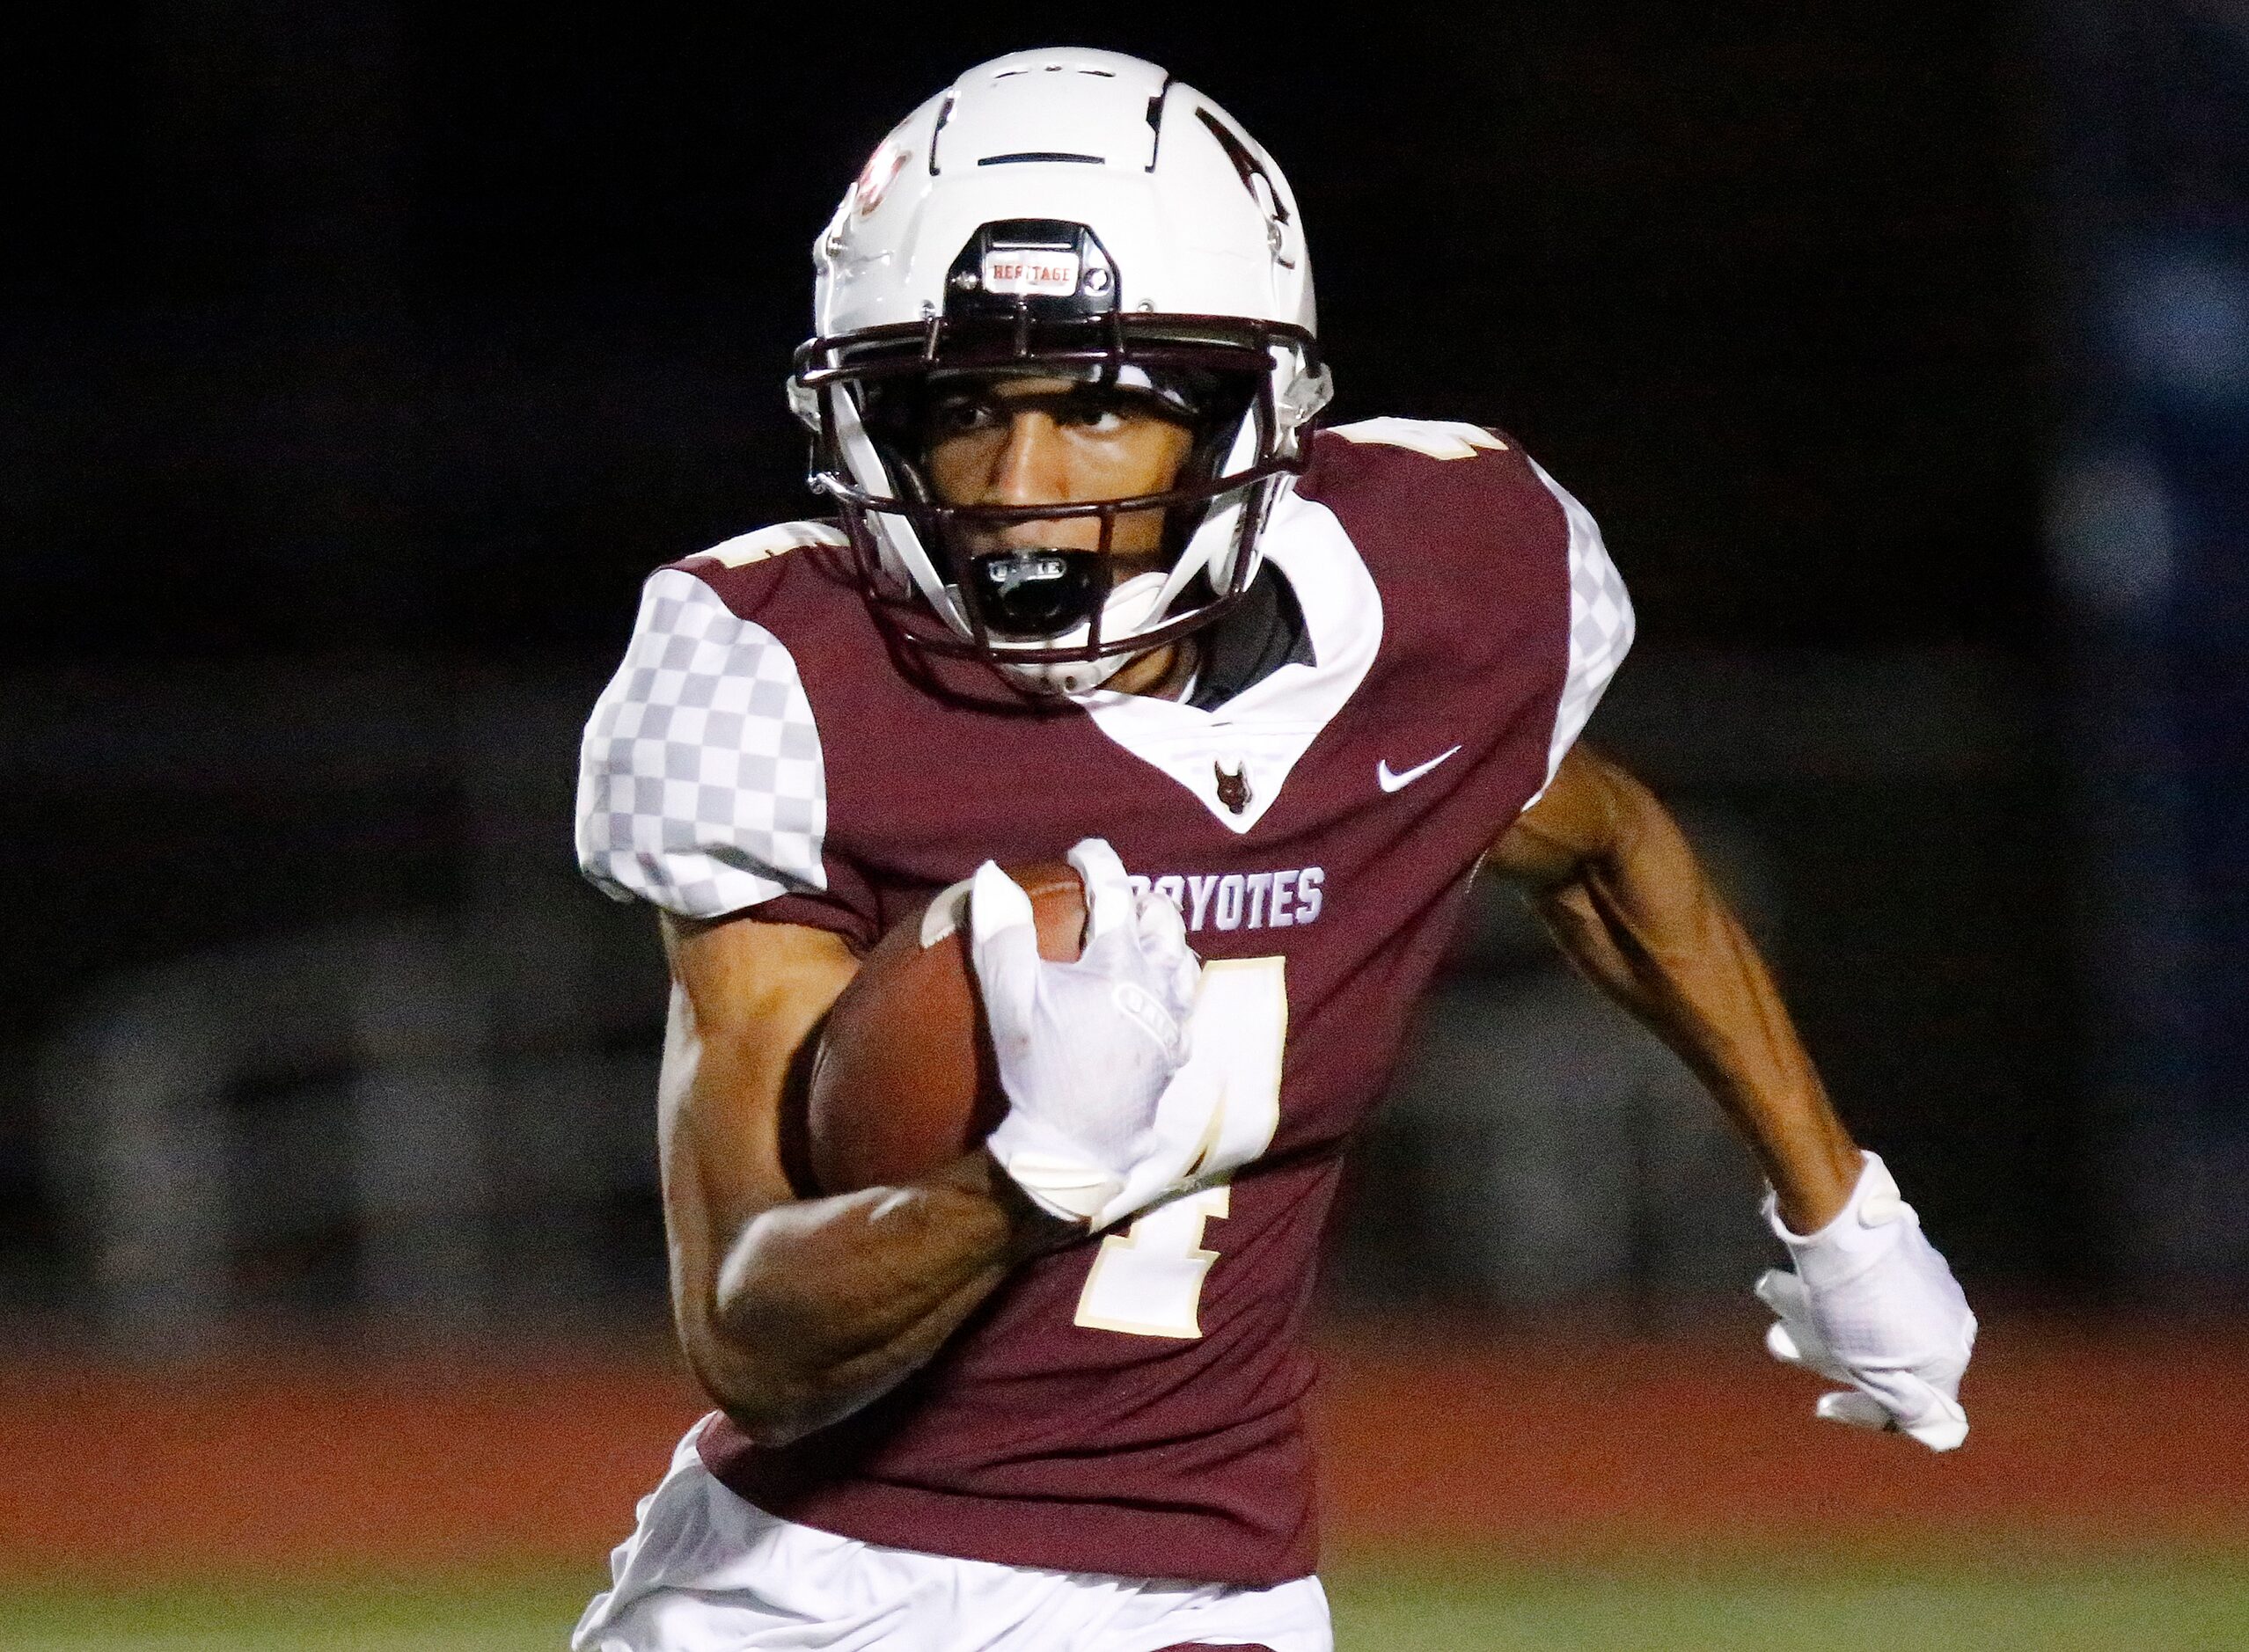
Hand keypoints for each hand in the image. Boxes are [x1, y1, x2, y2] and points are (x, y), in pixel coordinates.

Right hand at [970, 839, 1203, 1229]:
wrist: (1075, 1150)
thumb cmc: (1037, 1072)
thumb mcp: (1010, 999)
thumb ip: (1001, 933)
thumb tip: (990, 873)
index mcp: (1119, 963)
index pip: (1114, 892)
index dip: (1099, 861)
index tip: (1083, 851)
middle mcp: (1157, 985)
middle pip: (1164, 921)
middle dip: (1142, 900)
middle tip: (1117, 898)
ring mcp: (1172, 1021)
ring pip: (1184, 960)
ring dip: (1165, 941)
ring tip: (1141, 939)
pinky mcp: (1176, 1054)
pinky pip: (1187, 1005)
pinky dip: (1173, 985)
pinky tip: (1155, 996)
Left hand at [1754, 1152, 1976, 1450]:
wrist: (1843, 1220)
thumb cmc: (1858, 1307)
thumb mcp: (1881, 1371)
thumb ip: (1906, 1407)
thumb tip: (1942, 1433)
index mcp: (1946, 1354)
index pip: (1909, 1406)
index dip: (1863, 1412)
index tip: (1821, 1405)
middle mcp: (1943, 1320)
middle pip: (1874, 1357)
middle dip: (1819, 1351)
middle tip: (1779, 1338)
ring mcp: (1921, 1281)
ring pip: (1855, 1316)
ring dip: (1805, 1313)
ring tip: (1770, 1291)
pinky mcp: (1893, 1249)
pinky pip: (1857, 1284)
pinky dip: (1821, 1290)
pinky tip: (1785, 1276)